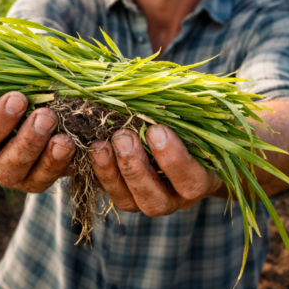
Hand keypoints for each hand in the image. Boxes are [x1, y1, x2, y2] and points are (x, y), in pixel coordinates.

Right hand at [0, 91, 75, 192]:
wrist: (22, 103)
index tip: (17, 98)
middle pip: (4, 166)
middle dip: (27, 142)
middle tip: (46, 116)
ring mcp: (16, 177)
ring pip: (30, 180)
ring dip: (49, 159)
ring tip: (66, 138)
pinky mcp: (40, 180)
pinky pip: (54, 180)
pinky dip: (68, 165)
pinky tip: (81, 148)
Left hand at [88, 125, 221, 215]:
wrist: (183, 148)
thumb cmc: (193, 131)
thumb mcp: (198, 122)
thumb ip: (188, 113)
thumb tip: (173, 87)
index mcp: (199, 182)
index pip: (191, 181)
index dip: (174, 159)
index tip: (157, 131)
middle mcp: (174, 198)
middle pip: (155, 199)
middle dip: (135, 167)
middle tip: (122, 137)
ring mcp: (147, 201)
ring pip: (127, 201)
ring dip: (110, 172)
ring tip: (100, 144)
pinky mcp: (125, 197)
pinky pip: (108, 192)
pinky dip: (97, 172)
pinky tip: (90, 150)